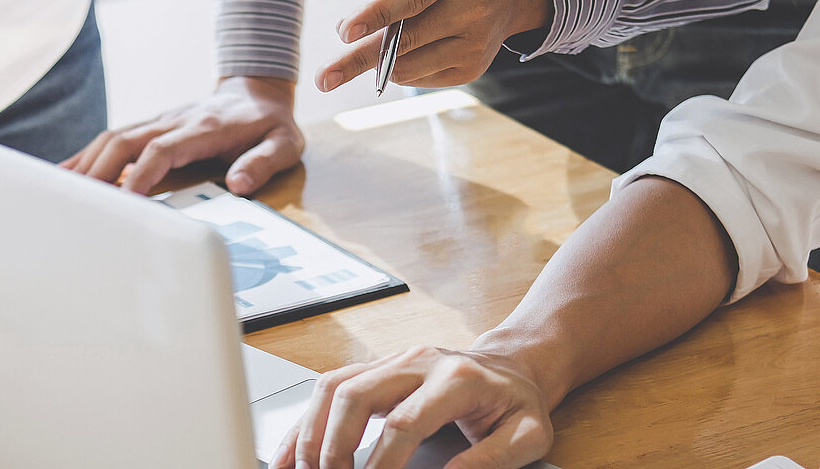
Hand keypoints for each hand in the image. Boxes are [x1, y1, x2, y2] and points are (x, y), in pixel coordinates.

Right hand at [61, 76, 302, 196]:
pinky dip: (88, 156)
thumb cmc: (270, 124)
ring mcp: (159, 120)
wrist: (259, 91)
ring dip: (85, 163)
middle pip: (125, 141)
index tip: (126, 201)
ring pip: (112, 137)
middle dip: (98, 171)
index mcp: (204, 127)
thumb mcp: (284, 143)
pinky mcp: (151, 126)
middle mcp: (174, 120)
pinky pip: (113, 139)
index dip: (141, 174)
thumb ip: (263, 162)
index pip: (162, 149)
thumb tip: (238, 183)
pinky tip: (64, 174)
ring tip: (59, 193)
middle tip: (78, 206)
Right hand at [270, 346, 552, 468]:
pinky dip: (305, 422)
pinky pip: (330, 386)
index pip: (405, 423)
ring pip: (334, 386)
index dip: (381, 464)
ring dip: (311, 433)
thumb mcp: (528, 436)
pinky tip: (292, 454)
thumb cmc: (518, 403)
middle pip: (356, 395)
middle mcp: (418, 362)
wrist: (513, 366)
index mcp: (456, 378)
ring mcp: (393, 360)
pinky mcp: (377, 368)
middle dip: (334, 447)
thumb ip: (489, 460)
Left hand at [315, 0, 551, 92]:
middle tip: (324, 77)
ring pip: (412, 64)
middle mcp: (473, 7)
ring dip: (375, 62)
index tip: (343, 30)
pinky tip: (392, 50)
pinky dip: (397, 68)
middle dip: (361, 58)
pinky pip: (420, 77)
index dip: (378, 13)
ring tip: (352, 51)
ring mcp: (475, 43)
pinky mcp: (472, 67)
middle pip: (409, 39)